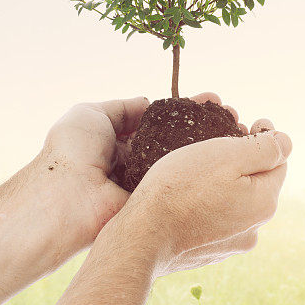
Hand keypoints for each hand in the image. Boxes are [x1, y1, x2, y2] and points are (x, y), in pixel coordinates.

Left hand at [39, 92, 247, 252]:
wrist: (65, 198)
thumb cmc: (70, 153)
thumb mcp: (91, 113)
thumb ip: (124, 107)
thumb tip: (150, 102)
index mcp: (121, 144)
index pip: (163, 125)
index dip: (187, 112)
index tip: (212, 101)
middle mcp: (140, 164)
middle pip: (179, 143)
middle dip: (207, 128)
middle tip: (233, 115)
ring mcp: (151, 185)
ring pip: (186, 163)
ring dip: (212, 148)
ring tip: (239, 130)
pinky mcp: (159, 204)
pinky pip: (183, 184)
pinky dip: (204, 170)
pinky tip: (228, 155)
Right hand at [114, 117, 291, 275]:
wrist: (141, 238)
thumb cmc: (181, 189)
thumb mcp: (227, 155)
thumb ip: (265, 148)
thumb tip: (285, 142)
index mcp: (265, 203)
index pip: (279, 161)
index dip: (264, 137)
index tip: (244, 124)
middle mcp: (255, 229)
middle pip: (257, 182)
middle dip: (242, 159)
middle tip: (216, 140)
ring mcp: (230, 244)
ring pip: (236, 200)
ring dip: (224, 181)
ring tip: (197, 165)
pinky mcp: (207, 252)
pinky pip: (215, 218)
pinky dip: (207, 202)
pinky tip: (186, 192)